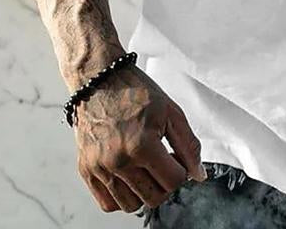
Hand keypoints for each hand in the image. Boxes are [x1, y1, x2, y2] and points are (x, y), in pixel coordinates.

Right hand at [73, 64, 206, 212]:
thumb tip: (199, 175)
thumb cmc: (135, 91)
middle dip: (164, 182)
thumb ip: (189, 145)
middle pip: (154, 199)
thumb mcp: (171, 112)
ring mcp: (99, 168)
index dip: (181, 170)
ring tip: (144, 166)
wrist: (99, 79)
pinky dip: (122, 196)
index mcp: (141, 145)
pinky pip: (108, 203)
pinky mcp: (86, 170)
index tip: (175, 156)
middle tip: (162, 160)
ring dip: (144, 191)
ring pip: (131, 206)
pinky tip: (129, 174)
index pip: (173, 182)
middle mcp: (118, 161)